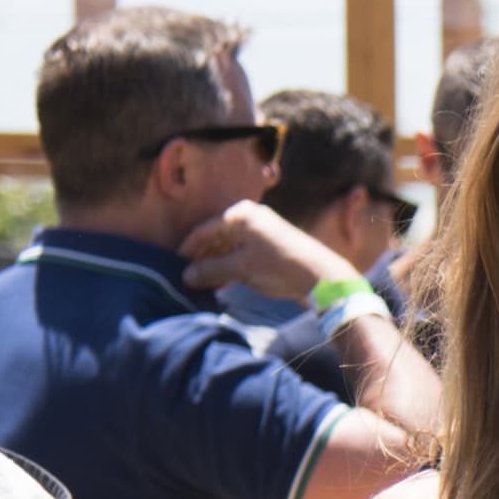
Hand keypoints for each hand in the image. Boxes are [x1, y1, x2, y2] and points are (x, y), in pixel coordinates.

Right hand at [176, 199, 367, 307]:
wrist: (321, 277)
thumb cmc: (278, 267)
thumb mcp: (240, 269)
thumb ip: (211, 270)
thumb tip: (185, 276)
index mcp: (241, 215)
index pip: (204, 230)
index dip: (189, 249)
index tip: (176, 265)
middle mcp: (251, 217)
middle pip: (217, 237)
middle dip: (203, 257)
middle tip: (189, 277)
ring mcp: (264, 230)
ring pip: (231, 246)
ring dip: (217, 263)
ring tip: (204, 283)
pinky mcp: (273, 245)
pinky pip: (244, 252)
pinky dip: (233, 265)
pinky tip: (223, 281)